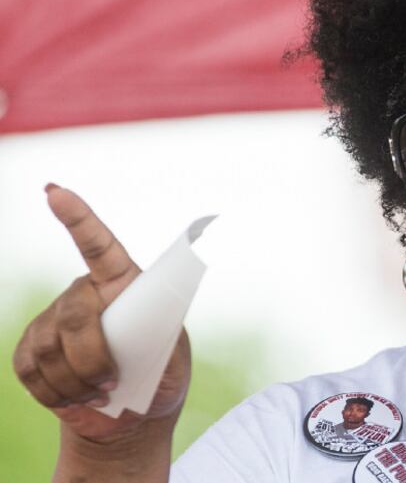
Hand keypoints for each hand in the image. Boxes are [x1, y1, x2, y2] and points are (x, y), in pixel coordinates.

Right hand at [13, 185, 190, 442]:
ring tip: (100, 395)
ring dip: (75, 382)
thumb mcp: (174, 357)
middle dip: (92, 357)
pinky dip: (54, 392)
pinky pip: (29, 368)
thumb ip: (161, 339)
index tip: (55, 192)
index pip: (100, 245)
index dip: (78, 218)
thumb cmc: (159, 376)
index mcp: (124, 284)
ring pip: (48, 347)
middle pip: (74, 314)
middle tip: (112, 383)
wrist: (131, 414)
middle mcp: (85, 294)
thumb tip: (146, 329)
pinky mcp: (32, 348)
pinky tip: (74, 398)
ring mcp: (53, 319)